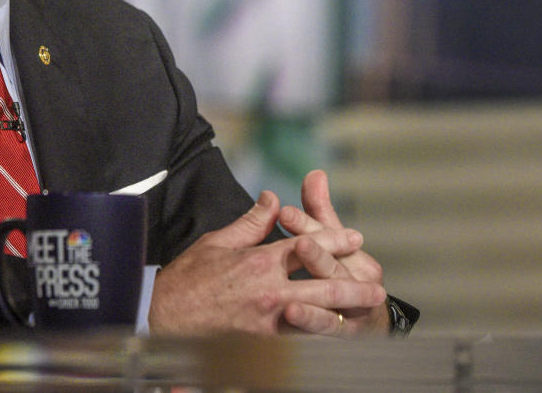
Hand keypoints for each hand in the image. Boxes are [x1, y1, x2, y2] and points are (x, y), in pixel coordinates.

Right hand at [148, 191, 384, 335]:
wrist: (165, 318)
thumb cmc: (188, 279)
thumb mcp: (217, 241)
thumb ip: (251, 222)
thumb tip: (272, 198)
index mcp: (260, 261)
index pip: (307, 245)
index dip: (334, 240)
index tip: (355, 237)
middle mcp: (270, 290)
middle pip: (324, 283)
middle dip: (354, 283)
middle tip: (377, 285)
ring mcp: (270, 319)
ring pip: (319, 314)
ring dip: (346, 312)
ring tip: (367, 311)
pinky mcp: (264, 342)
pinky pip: (300, 337)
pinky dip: (320, 333)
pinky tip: (335, 333)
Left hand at [278, 170, 389, 335]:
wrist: (369, 315)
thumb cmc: (344, 270)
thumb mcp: (331, 239)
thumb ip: (319, 209)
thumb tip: (315, 173)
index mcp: (353, 251)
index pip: (327, 233)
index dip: (307, 223)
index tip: (285, 212)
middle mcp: (358, 276)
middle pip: (332, 262)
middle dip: (315, 252)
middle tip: (299, 242)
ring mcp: (353, 304)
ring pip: (332, 291)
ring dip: (315, 290)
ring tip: (295, 275)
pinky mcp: (346, 330)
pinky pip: (328, 324)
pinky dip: (311, 319)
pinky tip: (291, 313)